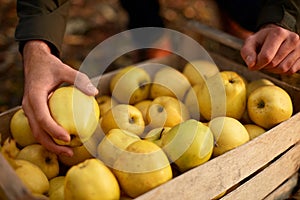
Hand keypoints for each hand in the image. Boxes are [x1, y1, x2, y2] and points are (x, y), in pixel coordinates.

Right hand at [22, 40, 97, 155]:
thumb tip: (95, 92)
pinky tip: (65, 141)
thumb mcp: (64, 68)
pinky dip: (51, 136)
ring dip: (51, 144)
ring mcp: (29, 110)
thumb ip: (79, 79)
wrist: (34, 61)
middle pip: (37, 131)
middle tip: (70, 152)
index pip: (42, 117)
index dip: (54, 130)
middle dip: (52, 145)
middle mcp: (28, 106)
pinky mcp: (33, 112)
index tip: (68, 138)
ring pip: (37, 133)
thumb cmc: (50, 66)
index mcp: (34, 96)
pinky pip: (40, 128)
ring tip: (69, 152)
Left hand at [240, 24, 299, 73]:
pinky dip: (282, 71)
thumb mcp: (250, 44)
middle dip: (265, 66)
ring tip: (270, 61)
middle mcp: (292, 38)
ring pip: (283, 69)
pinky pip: (291, 71)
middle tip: (262, 61)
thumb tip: (251, 65)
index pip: (266, 57)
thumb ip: (247, 53)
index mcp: (278, 33)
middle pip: (274, 63)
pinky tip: (279, 62)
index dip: (257, 64)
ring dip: (273, 69)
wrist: (274, 38)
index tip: (253, 63)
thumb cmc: (260, 42)